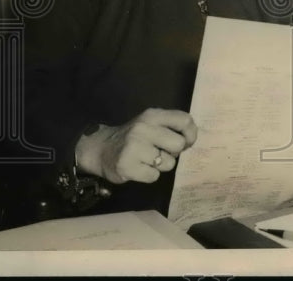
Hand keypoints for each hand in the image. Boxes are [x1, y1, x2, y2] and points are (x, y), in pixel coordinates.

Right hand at [74, 108, 197, 184]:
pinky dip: (149, 175)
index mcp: (152, 115)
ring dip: (161, 165)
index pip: (184, 120)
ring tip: (147, 160)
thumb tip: (190, 140)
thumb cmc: (133, 137)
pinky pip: (154, 176)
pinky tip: (139, 168)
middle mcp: (143, 128)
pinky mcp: (127, 166)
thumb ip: (171, 126)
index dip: (191, 134)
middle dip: (174, 152)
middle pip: (178, 144)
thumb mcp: (151, 123)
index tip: (186, 142)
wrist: (101, 149)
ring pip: (168, 163)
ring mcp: (134, 147)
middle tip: (162, 152)